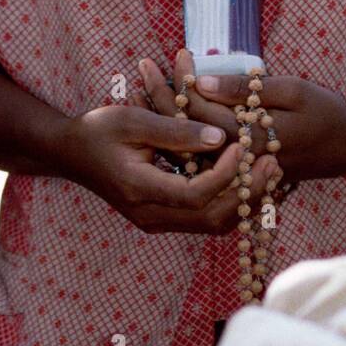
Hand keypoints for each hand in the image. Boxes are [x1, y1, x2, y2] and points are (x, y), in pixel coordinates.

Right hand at [61, 96, 281, 234]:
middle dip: (246, 192)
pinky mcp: (165, 217)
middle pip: (210, 218)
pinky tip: (252, 178)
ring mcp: (157, 221)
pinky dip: (233, 201)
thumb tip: (219, 138)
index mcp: (139, 190)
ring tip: (270, 169)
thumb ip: (175, 130)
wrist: (73, 152)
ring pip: (212, 224)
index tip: (242, 147)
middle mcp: (149, 215)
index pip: (194, 195)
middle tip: (272, 162)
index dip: (224, 174)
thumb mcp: (133, 120)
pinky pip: (206, 218)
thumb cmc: (100, 130)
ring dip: (245, 200)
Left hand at [141, 50, 345, 182]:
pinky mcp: (237, 173)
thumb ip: (247, 90)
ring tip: (139, 90)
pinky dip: (176, 133)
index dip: (184, 79)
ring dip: (163, 116)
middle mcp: (236, 158)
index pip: (202, 109)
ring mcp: (235, 169)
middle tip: (141, 67)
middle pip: (186, 127)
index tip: (174, 53)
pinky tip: (163, 113)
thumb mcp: (294, 91)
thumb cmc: (325, 113)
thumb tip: (202, 81)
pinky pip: (198, 154)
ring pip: (186, 144)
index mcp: (248, 136)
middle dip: (161, 95)